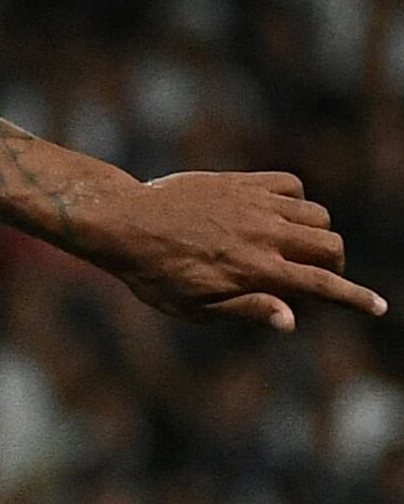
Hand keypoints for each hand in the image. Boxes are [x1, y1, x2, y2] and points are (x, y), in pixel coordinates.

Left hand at [75, 168, 386, 330]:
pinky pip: (292, 185)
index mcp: (256, 270)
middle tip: (312, 277)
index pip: (322, 285)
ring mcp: (257, 204)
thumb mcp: (194, 306)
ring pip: (317, 215)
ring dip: (316, 235)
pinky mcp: (244, 182)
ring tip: (289, 249)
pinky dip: (296, 200)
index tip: (379, 309)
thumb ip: (247, 309)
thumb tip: (292, 320)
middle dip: (333, 266)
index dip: (356, 299)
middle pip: (331, 247)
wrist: (125, 223)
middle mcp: (265, 235)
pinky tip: (276, 215)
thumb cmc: (154, 274)